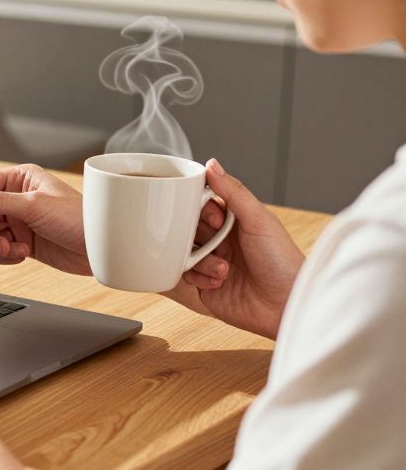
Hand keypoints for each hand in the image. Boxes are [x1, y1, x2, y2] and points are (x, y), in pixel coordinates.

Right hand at [0, 163, 90, 274]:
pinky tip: (22, 254)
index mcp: (20, 179)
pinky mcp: (25, 242)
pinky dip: (7, 254)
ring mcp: (20, 221)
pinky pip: (2, 249)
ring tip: (10, 248)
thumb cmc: (77, 218)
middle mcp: (17, 198)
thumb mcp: (32, 206)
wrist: (103, 249)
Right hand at [169, 159, 304, 337]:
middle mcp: (222, 240)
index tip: (214, 218)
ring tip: (224, 268)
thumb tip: (211, 164)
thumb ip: (233, 192)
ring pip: (183, 251)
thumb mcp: (259, 220)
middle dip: (199, 235)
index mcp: (235, 222)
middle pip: (188, 227)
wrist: (285, 305)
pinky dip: (199, 277)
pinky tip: (219, 281)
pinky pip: (184, 274)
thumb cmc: (282, 263)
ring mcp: (211, 262)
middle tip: (216, 242)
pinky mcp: (204, 285)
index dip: (201, 209)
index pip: (203, 204)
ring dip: (201, 259)